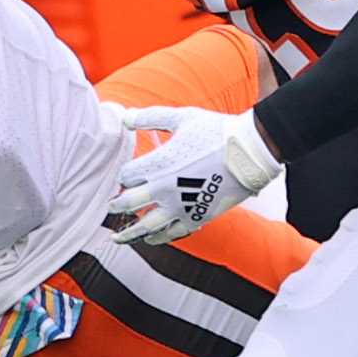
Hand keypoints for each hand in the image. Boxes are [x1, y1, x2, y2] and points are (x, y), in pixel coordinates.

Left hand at [109, 106, 282, 244]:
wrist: (249, 153)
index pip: (127, 176)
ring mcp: (180, 207)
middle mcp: (164, 189)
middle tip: (108, 208)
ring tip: (118, 238)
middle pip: (129, 203)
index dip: (122, 176)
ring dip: (129, 232)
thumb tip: (125, 117)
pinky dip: (159, 238)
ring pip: (146, 225)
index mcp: (158, 164)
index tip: (123, 177)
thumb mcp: (181, 118)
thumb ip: (150, 117)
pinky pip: (172, 233)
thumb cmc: (216, 131)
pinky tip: (150, 240)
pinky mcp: (196, 217)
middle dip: (116, 206)